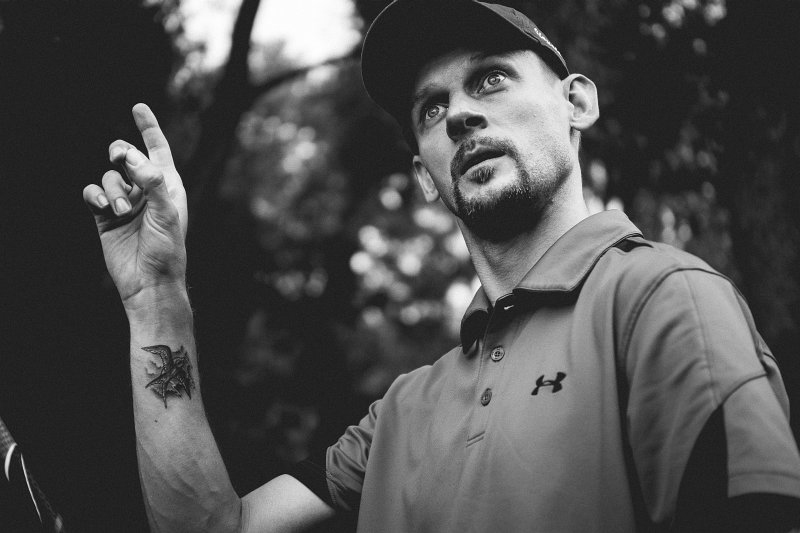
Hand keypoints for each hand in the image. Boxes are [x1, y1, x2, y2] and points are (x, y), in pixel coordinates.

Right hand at [83, 104, 187, 311]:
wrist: (149, 281)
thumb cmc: (167, 249)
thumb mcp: (167, 214)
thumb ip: (154, 184)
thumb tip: (136, 160)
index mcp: (168, 186)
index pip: (158, 150)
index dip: (148, 128)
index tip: (138, 107)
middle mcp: (146, 191)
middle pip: (127, 157)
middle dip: (121, 152)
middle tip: (120, 156)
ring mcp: (125, 203)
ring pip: (110, 176)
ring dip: (113, 189)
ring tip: (122, 211)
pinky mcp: (105, 216)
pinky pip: (93, 193)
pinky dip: (96, 195)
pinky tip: (103, 207)